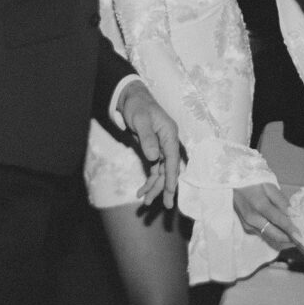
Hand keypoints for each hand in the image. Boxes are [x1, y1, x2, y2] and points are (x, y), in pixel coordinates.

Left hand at [117, 81, 181, 208]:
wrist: (130, 98)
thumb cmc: (136, 106)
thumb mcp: (139, 120)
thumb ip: (147, 138)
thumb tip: (154, 157)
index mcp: (169, 134)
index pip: (173, 160)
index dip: (173, 178)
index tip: (172, 193)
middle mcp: (168, 142)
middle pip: (169, 169)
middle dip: (166, 188)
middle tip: (166, 207)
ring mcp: (161, 147)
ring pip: (161, 172)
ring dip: (155, 187)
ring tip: (145, 202)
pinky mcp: (153, 150)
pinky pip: (154, 169)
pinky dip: (149, 180)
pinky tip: (142, 191)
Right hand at [233, 182, 298, 247]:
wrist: (233, 182)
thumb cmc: (253, 181)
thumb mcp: (269, 186)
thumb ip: (282, 201)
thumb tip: (294, 214)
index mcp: (260, 205)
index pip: (279, 221)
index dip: (290, 230)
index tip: (301, 238)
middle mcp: (252, 218)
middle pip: (273, 234)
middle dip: (288, 239)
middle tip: (300, 240)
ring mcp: (248, 224)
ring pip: (268, 236)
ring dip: (281, 238)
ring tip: (293, 236)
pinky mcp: (246, 226)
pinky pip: (263, 233)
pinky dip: (273, 234)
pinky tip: (281, 230)